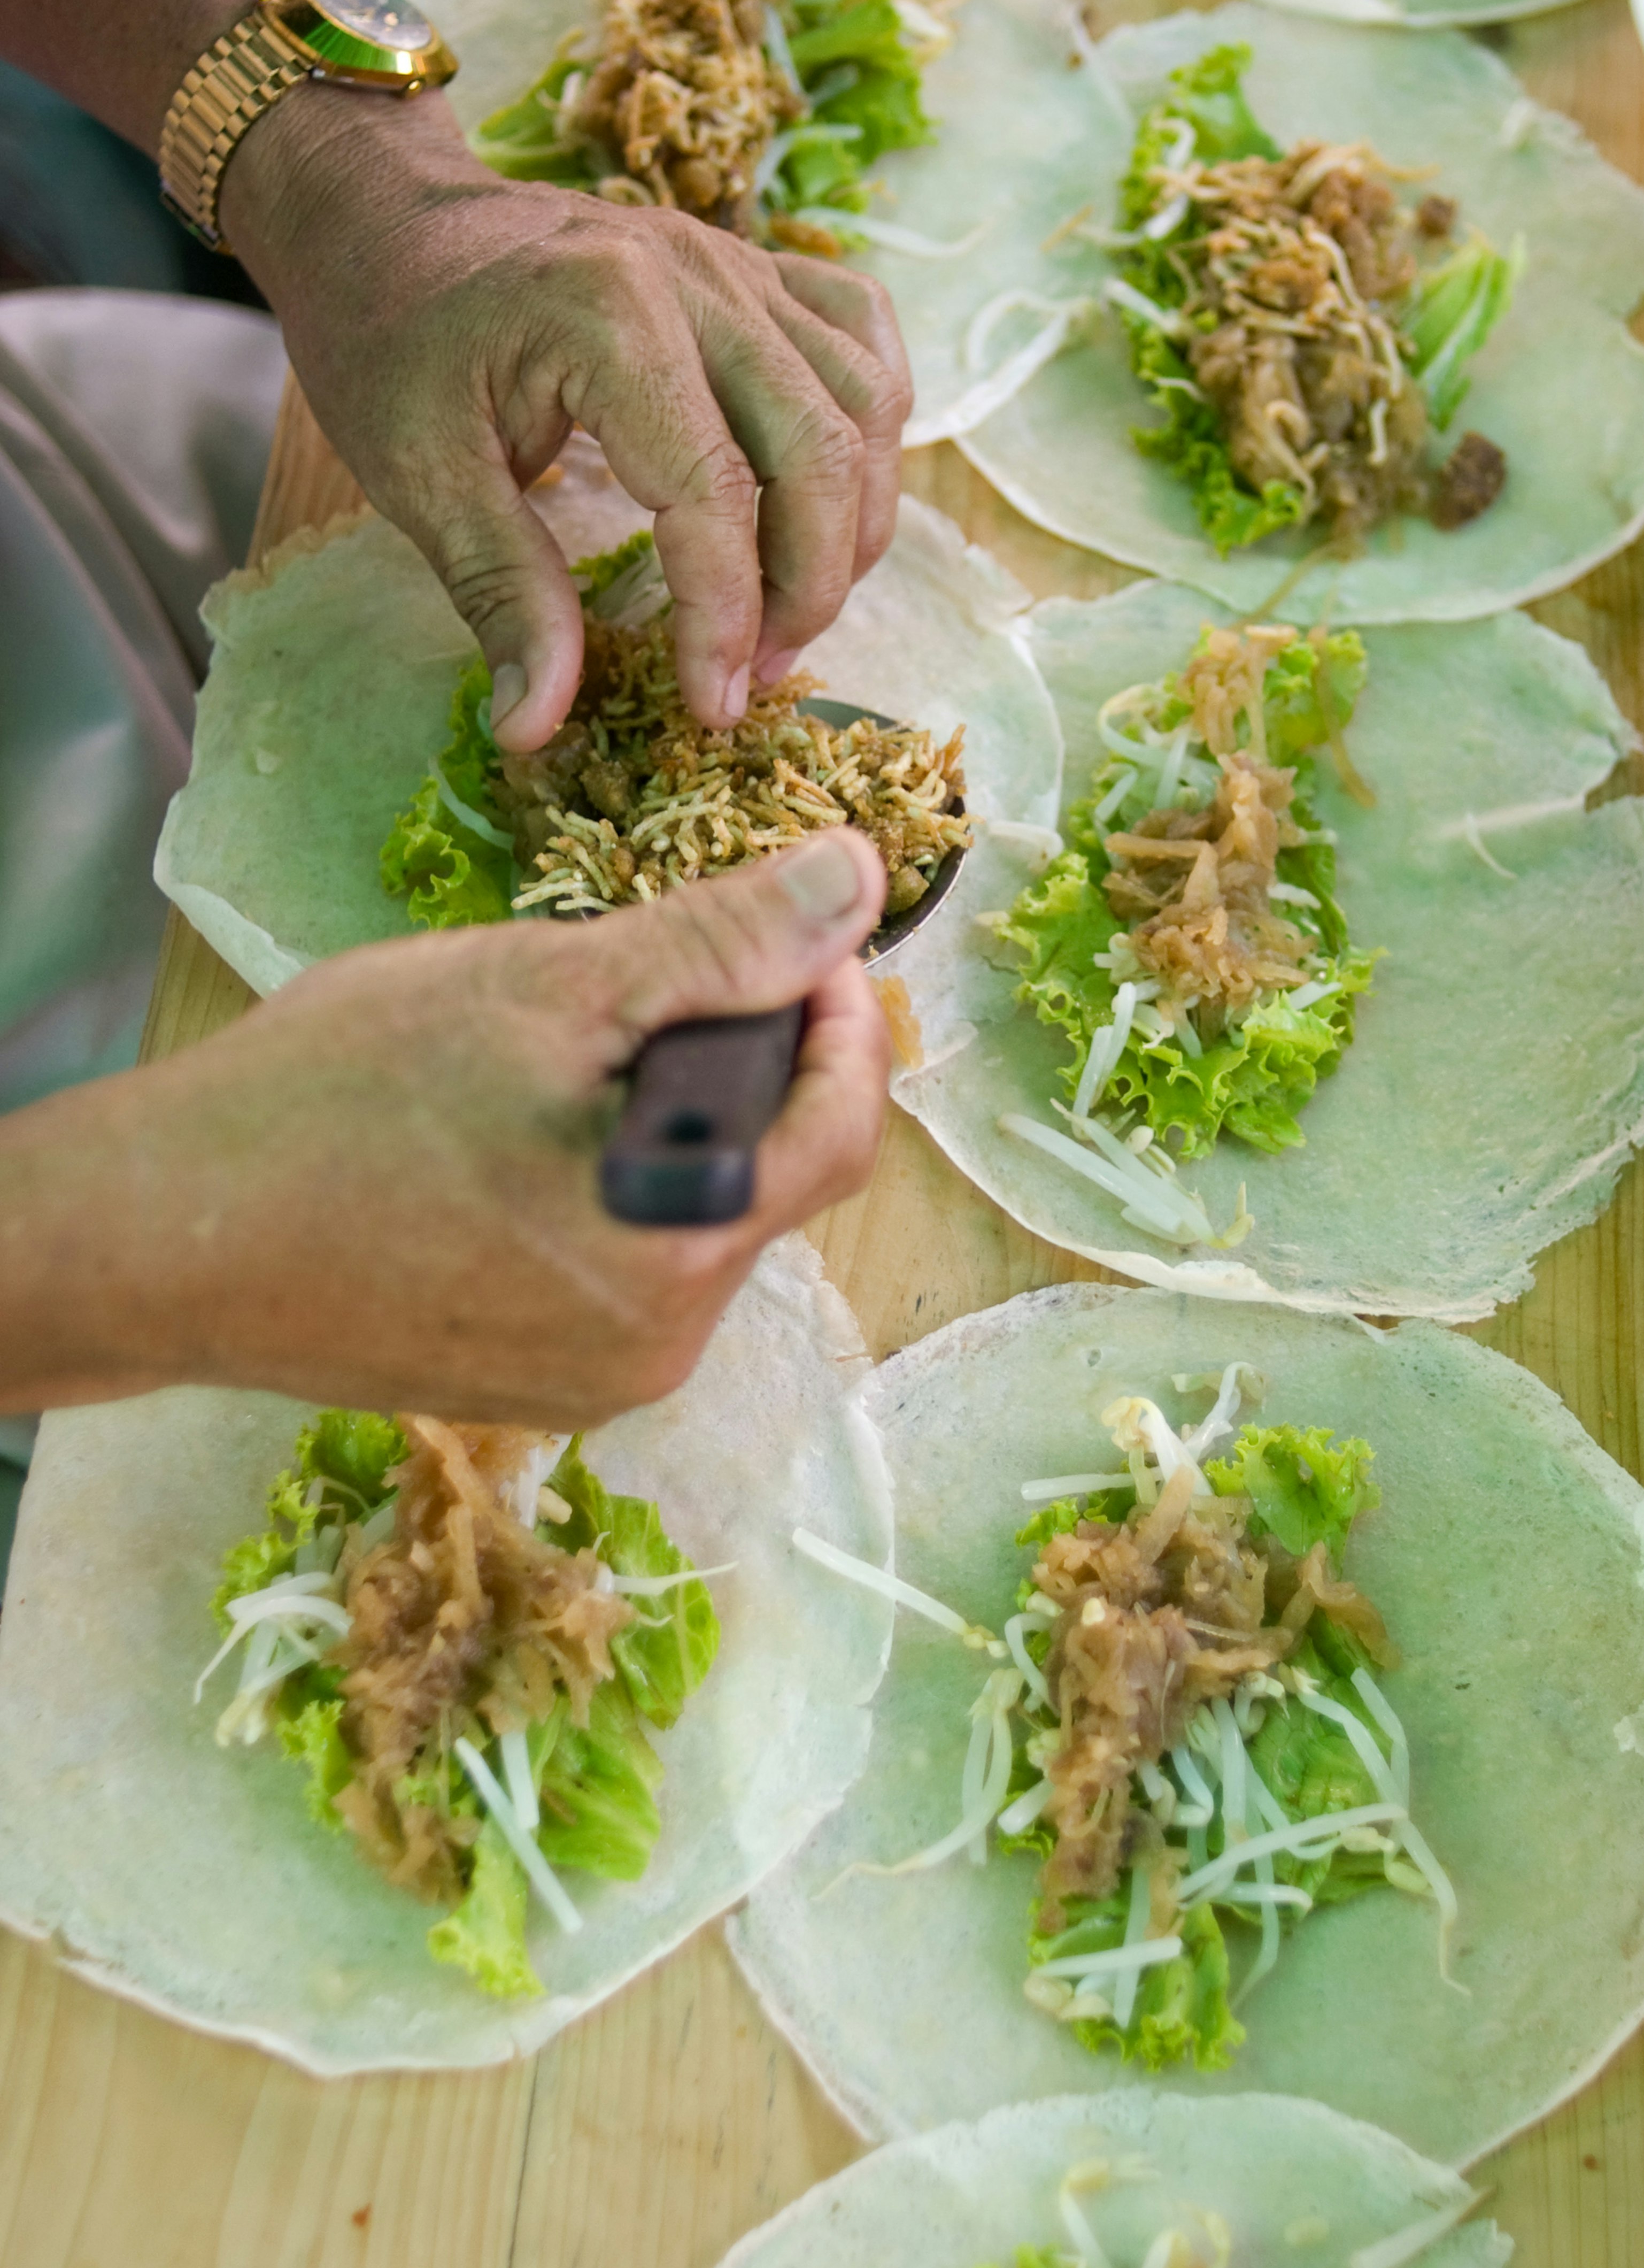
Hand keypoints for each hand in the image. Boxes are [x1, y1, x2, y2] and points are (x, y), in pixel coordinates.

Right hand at [0, 832, 890, 1426]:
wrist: (166, 1235)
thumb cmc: (340, 1100)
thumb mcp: (545, 988)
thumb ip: (719, 943)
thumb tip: (854, 879)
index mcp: (682, 1250)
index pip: (845, 1125)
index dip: (839, 1014)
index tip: (793, 935)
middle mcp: (662, 1345)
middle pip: (775, 1174)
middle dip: (742, 1064)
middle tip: (649, 981)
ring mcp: (598, 1381)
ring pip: (701, 1221)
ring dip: (669, 1125)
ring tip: (560, 1058)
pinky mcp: (540, 1388)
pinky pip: (630, 1270)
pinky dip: (612, 1189)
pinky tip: (518, 1138)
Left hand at [221, 85, 911, 748]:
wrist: (381, 214)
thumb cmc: (389, 337)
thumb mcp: (418, 474)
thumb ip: (501, 593)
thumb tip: (537, 725)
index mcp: (608, 317)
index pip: (714, 493)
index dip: (726, 617)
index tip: (711, 705)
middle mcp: (698, 277)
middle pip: (820, 450)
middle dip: (809, 586)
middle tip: (757, 670)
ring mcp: (738, 263)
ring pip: (864, 401)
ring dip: (854, 521)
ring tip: (793, 606)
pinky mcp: (756, 266)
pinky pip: (864, 334)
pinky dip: (871, 423)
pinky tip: (836, 491)